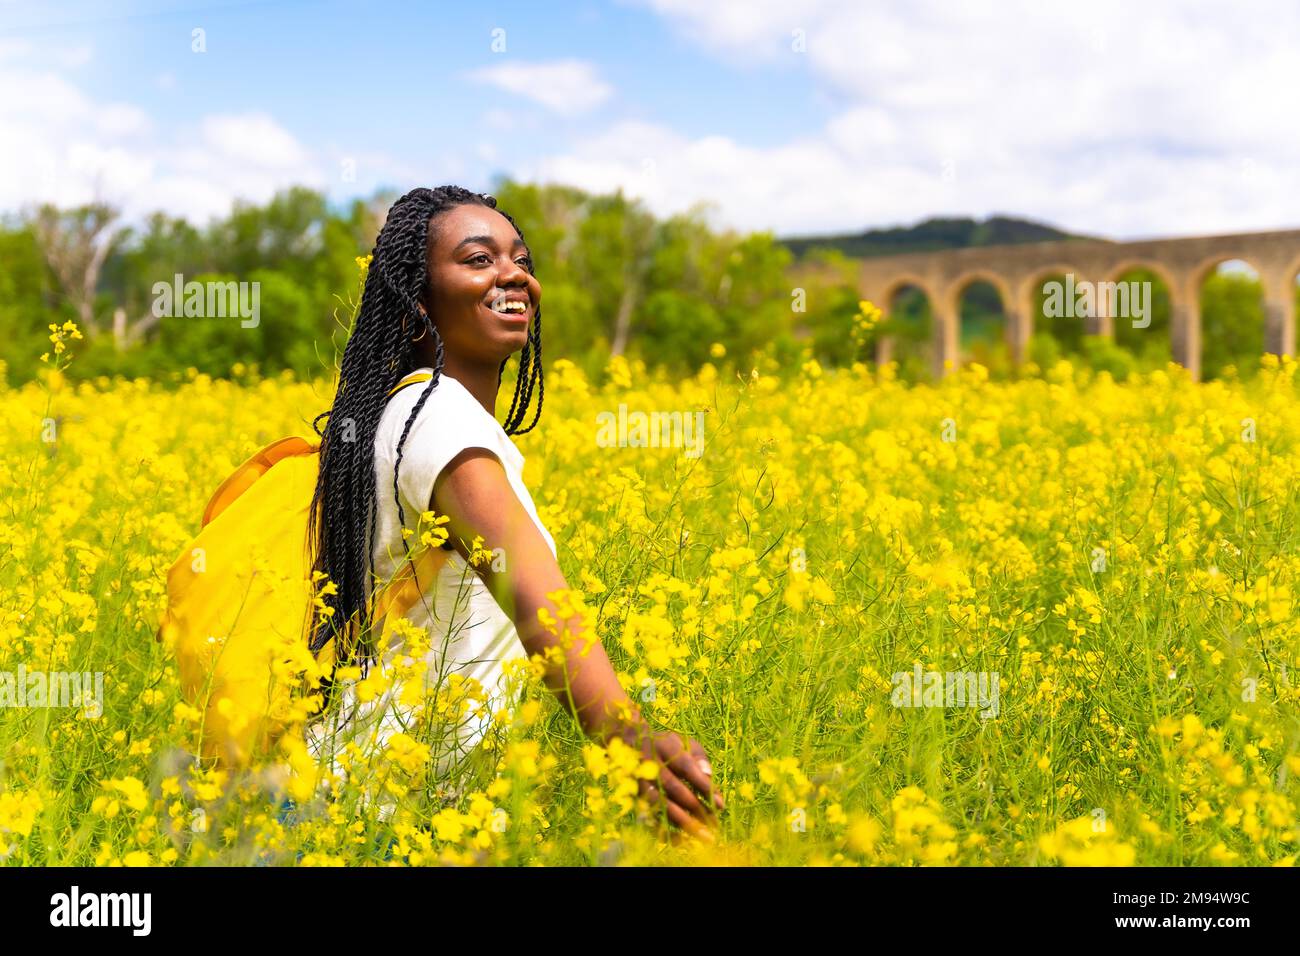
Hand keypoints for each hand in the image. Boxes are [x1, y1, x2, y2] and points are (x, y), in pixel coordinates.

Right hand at [610, 717, 723, 841]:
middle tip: (713, 825)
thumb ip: (699, 758)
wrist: (627, 743)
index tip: (720, 805)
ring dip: (681, 822)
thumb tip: (709, 778)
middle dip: (695, 808)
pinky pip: (646, 814)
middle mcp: (649, 763)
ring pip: (659, 804)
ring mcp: (638, 780)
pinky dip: (662, 829)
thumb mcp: (684, 742)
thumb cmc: (666, 745)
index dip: (703, 785)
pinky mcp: (632, 795)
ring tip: (701, 836)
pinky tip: (679, 840)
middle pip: (673, 787)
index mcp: (665, 746)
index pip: (686, 767)